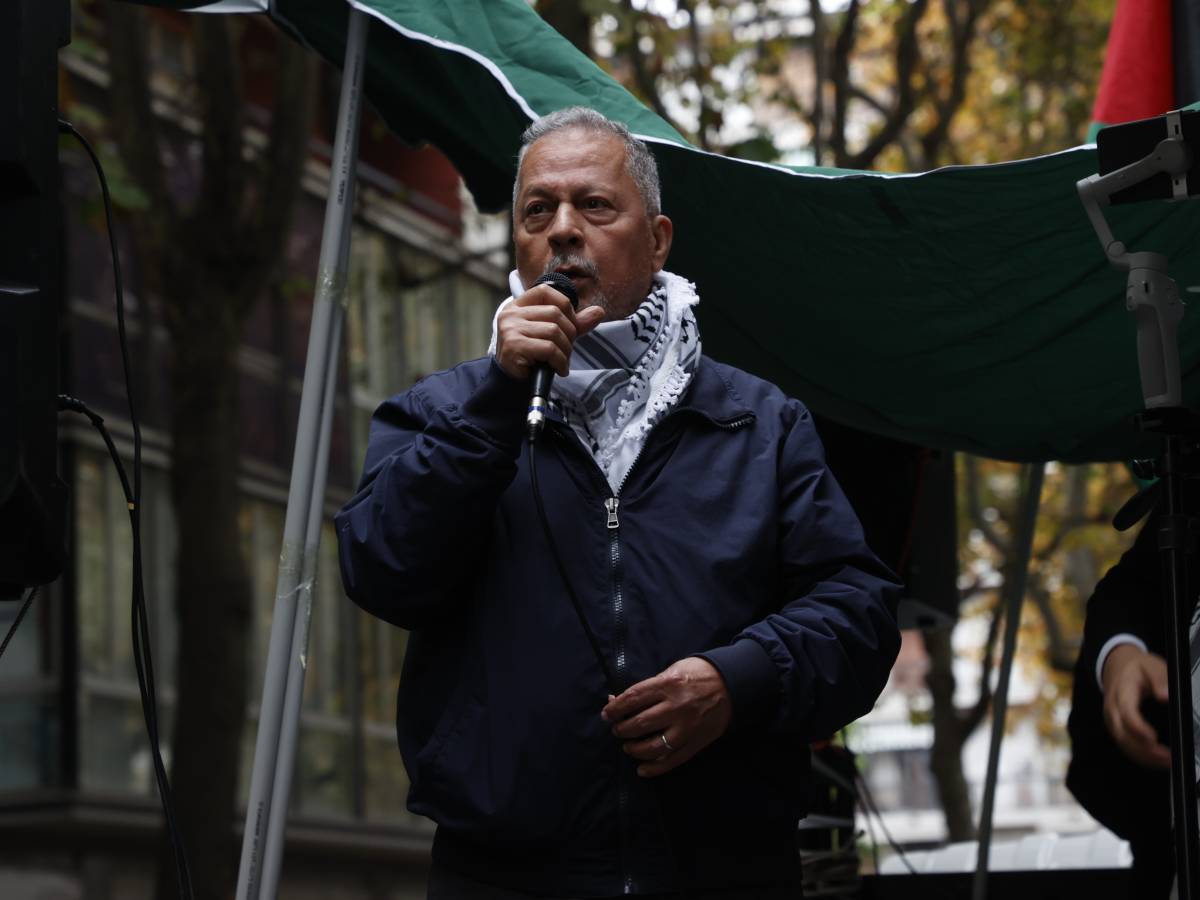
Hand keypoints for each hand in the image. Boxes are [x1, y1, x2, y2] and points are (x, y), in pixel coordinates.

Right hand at [495, 283, 604, 379]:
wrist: (512, 383)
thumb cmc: (533, 356)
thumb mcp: (553, 335)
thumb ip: (574, 323)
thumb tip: (599, 311)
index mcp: (518, 306)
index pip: (545, 291)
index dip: (565, 305)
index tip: (570, 324)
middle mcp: (511, 314)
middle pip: (555, 313)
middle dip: (569, 334)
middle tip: (567, 350)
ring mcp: (510, 329)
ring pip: (554, 331)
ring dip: (566, 350)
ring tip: (562, 361)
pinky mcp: (514, 346)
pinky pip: (549, 349)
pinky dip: (560, 361)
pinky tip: (559, 369)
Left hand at [601, 657, 732, 777]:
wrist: (733, 684)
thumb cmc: (698, 673)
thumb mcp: (672, 670)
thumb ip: (648, 687)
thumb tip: (618, 700)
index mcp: (668, 684)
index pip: (633, 698)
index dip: (615, 708)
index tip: (607, 714)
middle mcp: (676, 707)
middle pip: (639, 724)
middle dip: (622, 729)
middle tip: (617, 730)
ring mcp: (687, 728)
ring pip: (653, 746)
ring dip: (634, 749)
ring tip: (628, 746)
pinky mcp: (696, 743)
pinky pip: (672, 760)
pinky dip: (654, 768)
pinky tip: (642, 769)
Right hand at [1102, 643, 1170, 768]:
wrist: (1117, 667)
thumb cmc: (1136, 668)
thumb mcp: (1151, 666)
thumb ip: (1159, 678)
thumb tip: (1164, 695)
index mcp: (1121, 693)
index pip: (1126, 714)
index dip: (1138, 728)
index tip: (1154, 738)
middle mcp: (1112, 709)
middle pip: (1122, 735)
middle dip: (1145, 750)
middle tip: (1168, 757)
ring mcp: (1112, 721)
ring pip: (1124, 744)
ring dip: (1144, 757)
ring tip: (1167, 762)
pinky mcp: (1116, 729)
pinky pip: (1125, 746)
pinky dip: (1141, 757)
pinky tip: (1157, 761)